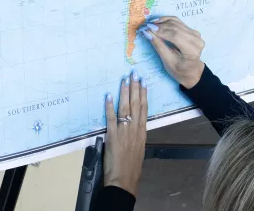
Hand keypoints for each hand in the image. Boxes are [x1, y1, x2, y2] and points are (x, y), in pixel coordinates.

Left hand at [103, 71, 147, 195]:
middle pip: (135, 104)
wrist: (124, 179)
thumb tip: (134, 126)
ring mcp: (124, 131)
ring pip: (125, 107)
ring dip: (124, 92)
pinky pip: (110, 118)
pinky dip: (109, 106)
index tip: (143, 82)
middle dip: (135, 87)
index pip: (144, 108)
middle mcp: (135, 128)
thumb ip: (136, 135)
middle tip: (134, 74)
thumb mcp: (139, 148)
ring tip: (124, 80)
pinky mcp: (112, 135)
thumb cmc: (132, 167)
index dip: (143, 94)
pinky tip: (108, 96)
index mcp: (142, 132)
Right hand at [141, 16, 204, 88]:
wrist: (192, 71)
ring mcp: (196, 34)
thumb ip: (159, 46)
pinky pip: (178, 22)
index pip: (175, 36)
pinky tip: (158, 22)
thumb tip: (147, 32)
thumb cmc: (180, 70)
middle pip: (176, 28)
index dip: (161, 31)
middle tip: (146, 26)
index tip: (147, 29)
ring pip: (176, 23)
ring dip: (162, 22)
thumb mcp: (168, 61)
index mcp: (192, 51)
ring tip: (150, 24)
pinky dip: (167, 20)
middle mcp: (196, 40)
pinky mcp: (192, 31)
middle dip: (159, 26)